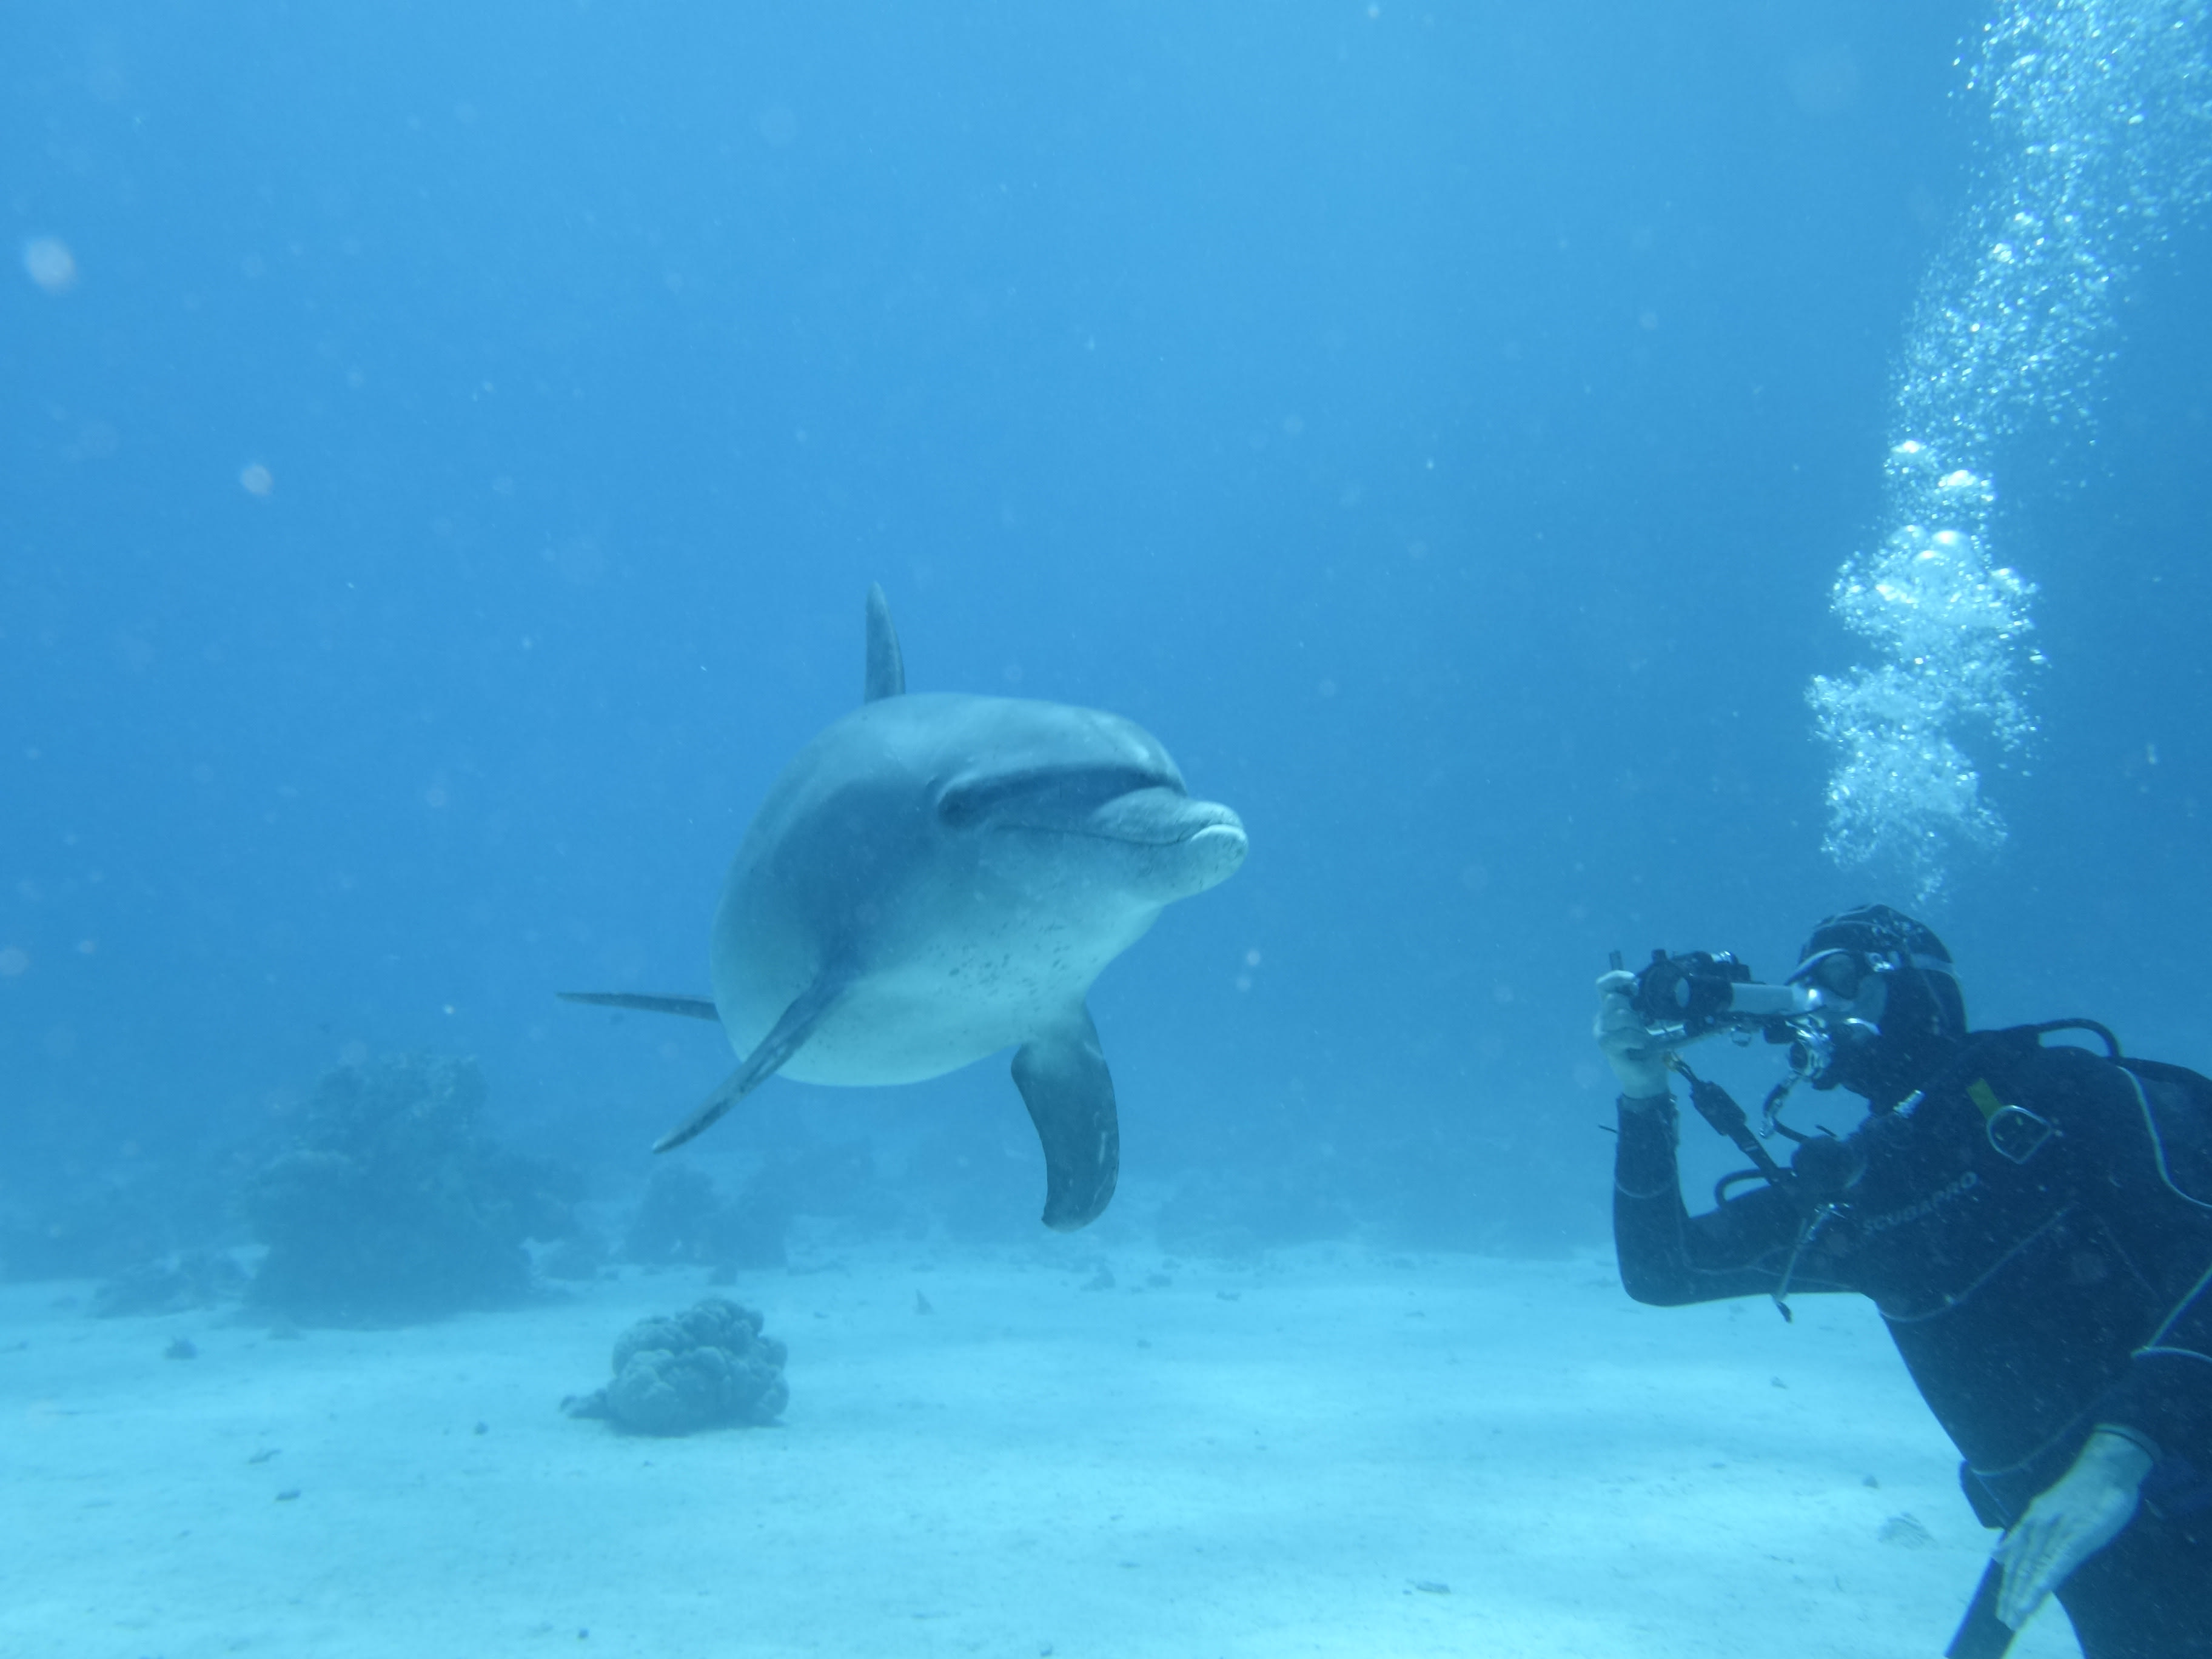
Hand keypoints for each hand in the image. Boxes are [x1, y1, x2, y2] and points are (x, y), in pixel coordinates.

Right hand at [1594, 970, 1669, 1097]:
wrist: (1646, 1077)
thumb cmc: (1648, 1048)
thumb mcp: (1646, 1022)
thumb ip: (1642, 1006)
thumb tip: (1648, 989)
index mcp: (1611, 1009)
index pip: (1604, 985)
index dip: (1616, 977)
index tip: (1633, 980)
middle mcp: (1602, 1018)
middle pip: (1614, 999)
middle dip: (1634, 1008)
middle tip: (1646, 1023)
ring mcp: (1601, 1032)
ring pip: (1620, 1015)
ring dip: (1638, 1026)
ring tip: (1645, 1037)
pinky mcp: (1606, 1045)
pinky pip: (1623, 1034)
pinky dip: (1637, 1038)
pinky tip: (1643, 1044)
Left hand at [1992, 1428, 2153, 1628]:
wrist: (2104, 1469)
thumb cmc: (2081, 1493)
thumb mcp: (2046, 1512)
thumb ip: (2022, 1536)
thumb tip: (1997, 1555)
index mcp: (2032, 1522)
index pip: (2016, 1561)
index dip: (2009, 1585)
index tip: (2004, 1608)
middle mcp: (2038, 1526)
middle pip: (2021, 1567)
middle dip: (2012, 1595)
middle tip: (2005, 1620)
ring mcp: (2057, 1530)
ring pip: (2036, 1566)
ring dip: (2025, 1593)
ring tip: (2016, 1616)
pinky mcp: (2076, 1534)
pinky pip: (2058, 1559)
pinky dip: (2046, 1577)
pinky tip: (2039, 1593)